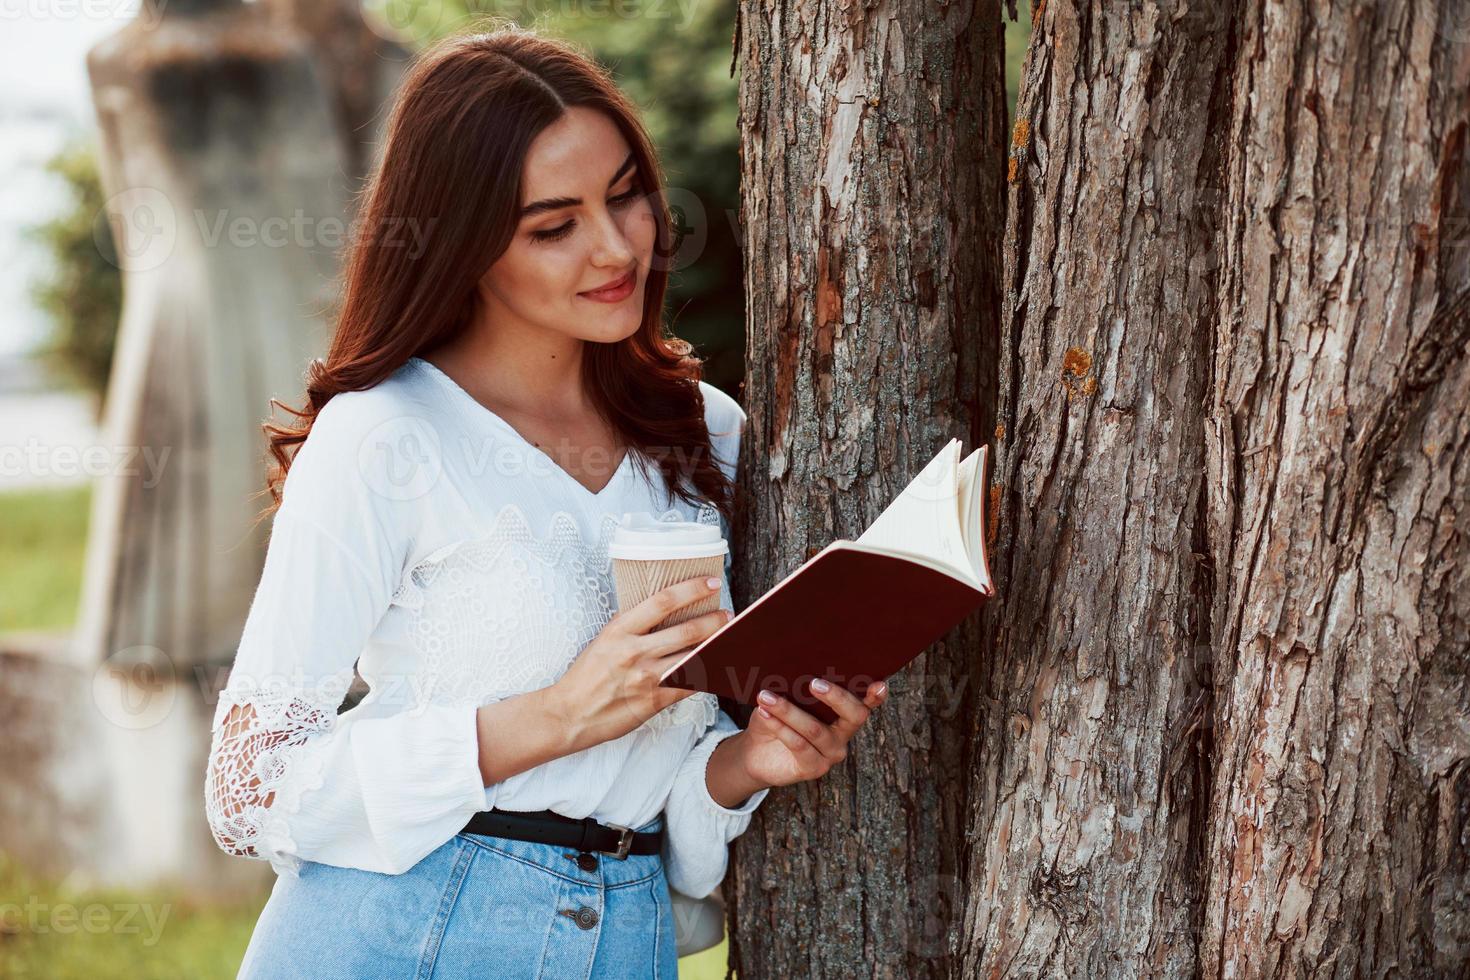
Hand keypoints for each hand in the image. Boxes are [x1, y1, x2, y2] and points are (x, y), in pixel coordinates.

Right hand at [550, 575, 731, 750]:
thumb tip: (662, 612)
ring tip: (730, 639)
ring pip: (693, 657)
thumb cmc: (586, 676)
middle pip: (687, 630)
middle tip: (728, 615)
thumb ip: (632, 627)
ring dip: (717, 647)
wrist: (570, 713)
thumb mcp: (604, 640)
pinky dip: (706, 675)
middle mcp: (635, 651)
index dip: (692, 589)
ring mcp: (646, 677)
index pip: (663, 601)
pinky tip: (716, 668)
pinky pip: (689, 684)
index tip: (712, 583)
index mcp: (620, 630)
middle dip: (715, 620)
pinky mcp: (654, 701)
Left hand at [729, 679, 890, 788]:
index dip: (876, 696)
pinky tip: (765, 714)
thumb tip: (795, 667)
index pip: (865, 704)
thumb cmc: (775, 718)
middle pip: (854, 716)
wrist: (756, 752)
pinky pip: (799, 744)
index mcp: (843, 715)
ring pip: (815, 729)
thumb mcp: (786, 699)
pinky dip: (780, 726)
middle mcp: (843, 735)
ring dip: (788, 711)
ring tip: (766, 696)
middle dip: (836, 697)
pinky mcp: (814, 768)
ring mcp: (831, 754)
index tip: (879, 684)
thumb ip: (796, 687)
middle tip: (813, 683)